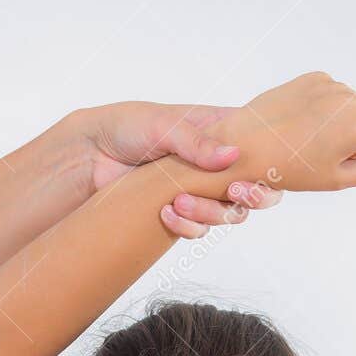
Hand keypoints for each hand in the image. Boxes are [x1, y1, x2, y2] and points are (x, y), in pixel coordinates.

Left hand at [77, 101, 283, 237]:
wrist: (90, 156)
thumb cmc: (127, 127)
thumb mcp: (163, 125)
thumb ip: (197, 142)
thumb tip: (232, 156)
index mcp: (220, 131)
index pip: (261, 150)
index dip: (266, 168)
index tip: (248, 174)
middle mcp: (215, 163)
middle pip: (253, 189)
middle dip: (248, 198)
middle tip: (231, 193)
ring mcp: (199, 190)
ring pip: (228, 214)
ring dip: (209, 213)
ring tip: (178, 201)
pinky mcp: (181, 213)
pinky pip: (199, 230)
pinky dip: (187, 227)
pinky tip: (165, 213)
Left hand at [224, 70, 355, 191]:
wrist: (243, 143)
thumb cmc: (288, 169)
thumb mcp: (337, 180)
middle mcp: (352, 100)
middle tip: (342, 157)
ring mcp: (333, 85)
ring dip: (351, 123)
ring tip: (317, 143)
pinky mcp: (315, 77)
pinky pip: (337, 95)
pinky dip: (332, 110)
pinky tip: (307, 125)